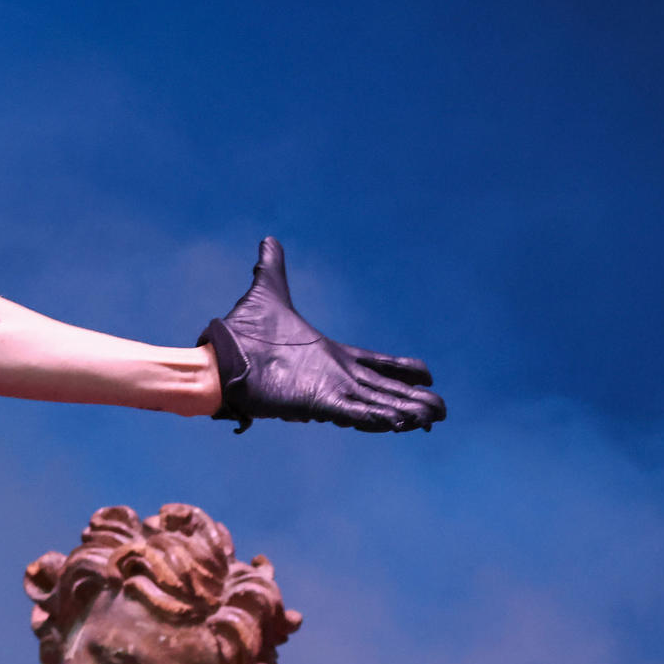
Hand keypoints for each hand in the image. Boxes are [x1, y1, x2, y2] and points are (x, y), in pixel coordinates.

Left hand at [203, 238, 445, 432]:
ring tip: (431, 418)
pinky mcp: (315, 403)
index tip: (428, 376)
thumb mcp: (266, 294)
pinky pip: (354, 413)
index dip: (402, 371)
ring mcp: (327, 390)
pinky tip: (400, 422)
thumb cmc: (244, 335)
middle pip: (384, 390)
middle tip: (442, 411)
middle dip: (414, 400)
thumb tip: (268, 240)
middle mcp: (335, 376)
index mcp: (331, 355)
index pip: (376, 364)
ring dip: (404, 411)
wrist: (221, 358)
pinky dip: (377, 418)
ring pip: (376, 405)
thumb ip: (271, 269)